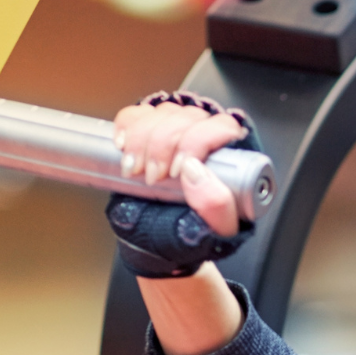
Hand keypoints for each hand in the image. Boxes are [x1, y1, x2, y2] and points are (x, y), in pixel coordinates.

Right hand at [114, 95, 247, 236]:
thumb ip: (217, 206)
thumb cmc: (198, 235)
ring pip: (162, 112)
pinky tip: (121, 145)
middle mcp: (209, 136)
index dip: (196, 142)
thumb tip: (195, 170)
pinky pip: (137, 113)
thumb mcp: (216, 231)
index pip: (222, 126)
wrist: (165, 242)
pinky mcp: (150, 130)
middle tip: (152, 177)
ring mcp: (178, 131)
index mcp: (233, 157)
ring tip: (135, 170)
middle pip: (187, 117)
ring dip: (142, 138)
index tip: (176, 171)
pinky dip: (126, 124)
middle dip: (162, 145)